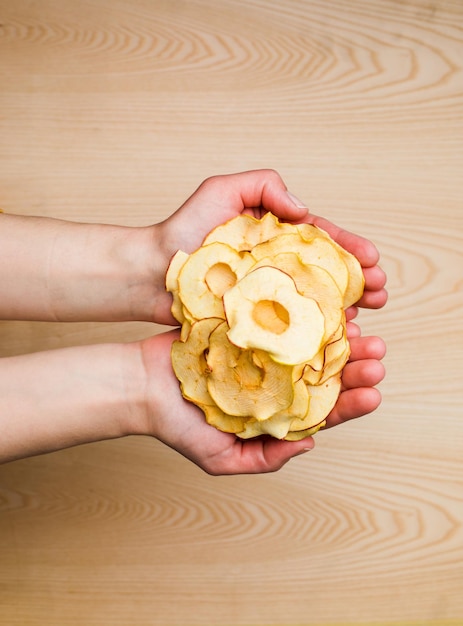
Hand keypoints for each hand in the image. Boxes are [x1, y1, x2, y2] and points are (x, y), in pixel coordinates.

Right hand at [139, 328, 385, 475]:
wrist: (140, 384)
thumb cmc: (177, 426)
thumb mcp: (220, 459)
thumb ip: (264, 459)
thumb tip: (310, 443)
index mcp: (273, 412)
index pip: (321, 410)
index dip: (351, 404)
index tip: (374, 394)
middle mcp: (273, 380)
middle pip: (322, 374)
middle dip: (354, 366)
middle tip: (377, 355)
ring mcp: (260, 351)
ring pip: (307, 343)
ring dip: (335, 336)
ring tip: (358, 328)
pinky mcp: (245, 325)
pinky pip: (279, 317)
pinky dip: (301, 311)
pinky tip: (322, 306)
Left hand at [154, 170, 386, 324]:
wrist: (152, 272)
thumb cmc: (184, 230)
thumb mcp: (221, 191)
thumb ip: (263, 185)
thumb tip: (305, 212)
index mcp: (275, 234)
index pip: (321, 239)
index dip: (350, 248)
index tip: (373, 260)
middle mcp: (276, 265)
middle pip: (326, 272)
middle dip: (358, 280)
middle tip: (382, 292)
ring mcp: (266, 294)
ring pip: (314, 300)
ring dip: (346, 307)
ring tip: (369, 314)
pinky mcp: (255, 319)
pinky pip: (291, 326)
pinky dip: (316, 330)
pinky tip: (336, 336)